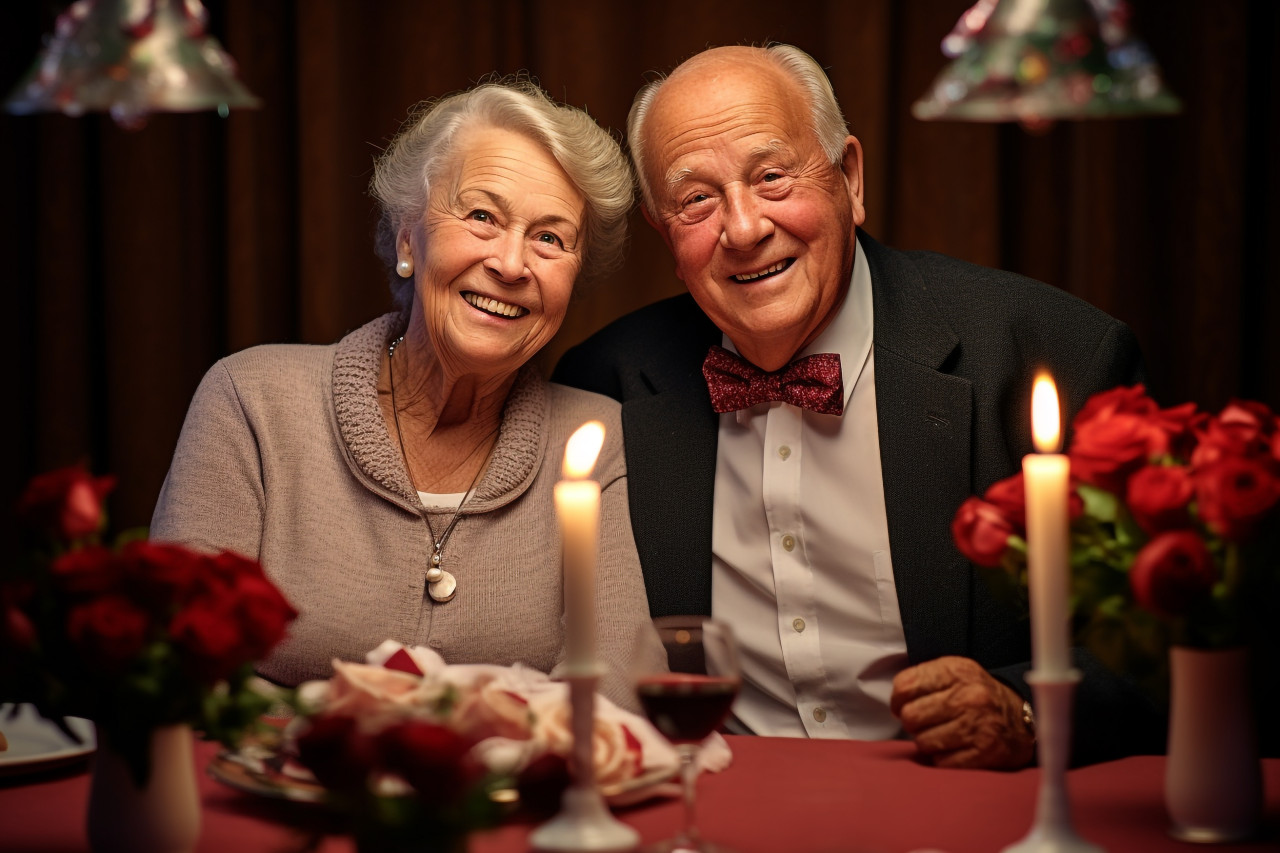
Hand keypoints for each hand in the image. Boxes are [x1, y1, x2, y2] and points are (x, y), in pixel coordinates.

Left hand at [890, 655, 1034, 769]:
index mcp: (957, 671)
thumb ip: (923, 679)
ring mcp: (977, 726)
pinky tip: (954, 748)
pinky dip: (942, 758)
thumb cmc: (977, 695)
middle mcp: (968, 697)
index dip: (897, 699)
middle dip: (912, 722)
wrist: (1022, 721)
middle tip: (925, 722)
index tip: (903, 705)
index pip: (905, 686)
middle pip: (910, 716)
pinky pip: (940, 762)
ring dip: (927, 741)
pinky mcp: (984, 753)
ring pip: (923, 742)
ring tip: (942, 734)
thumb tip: (894, 703)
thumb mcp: (954, 672)